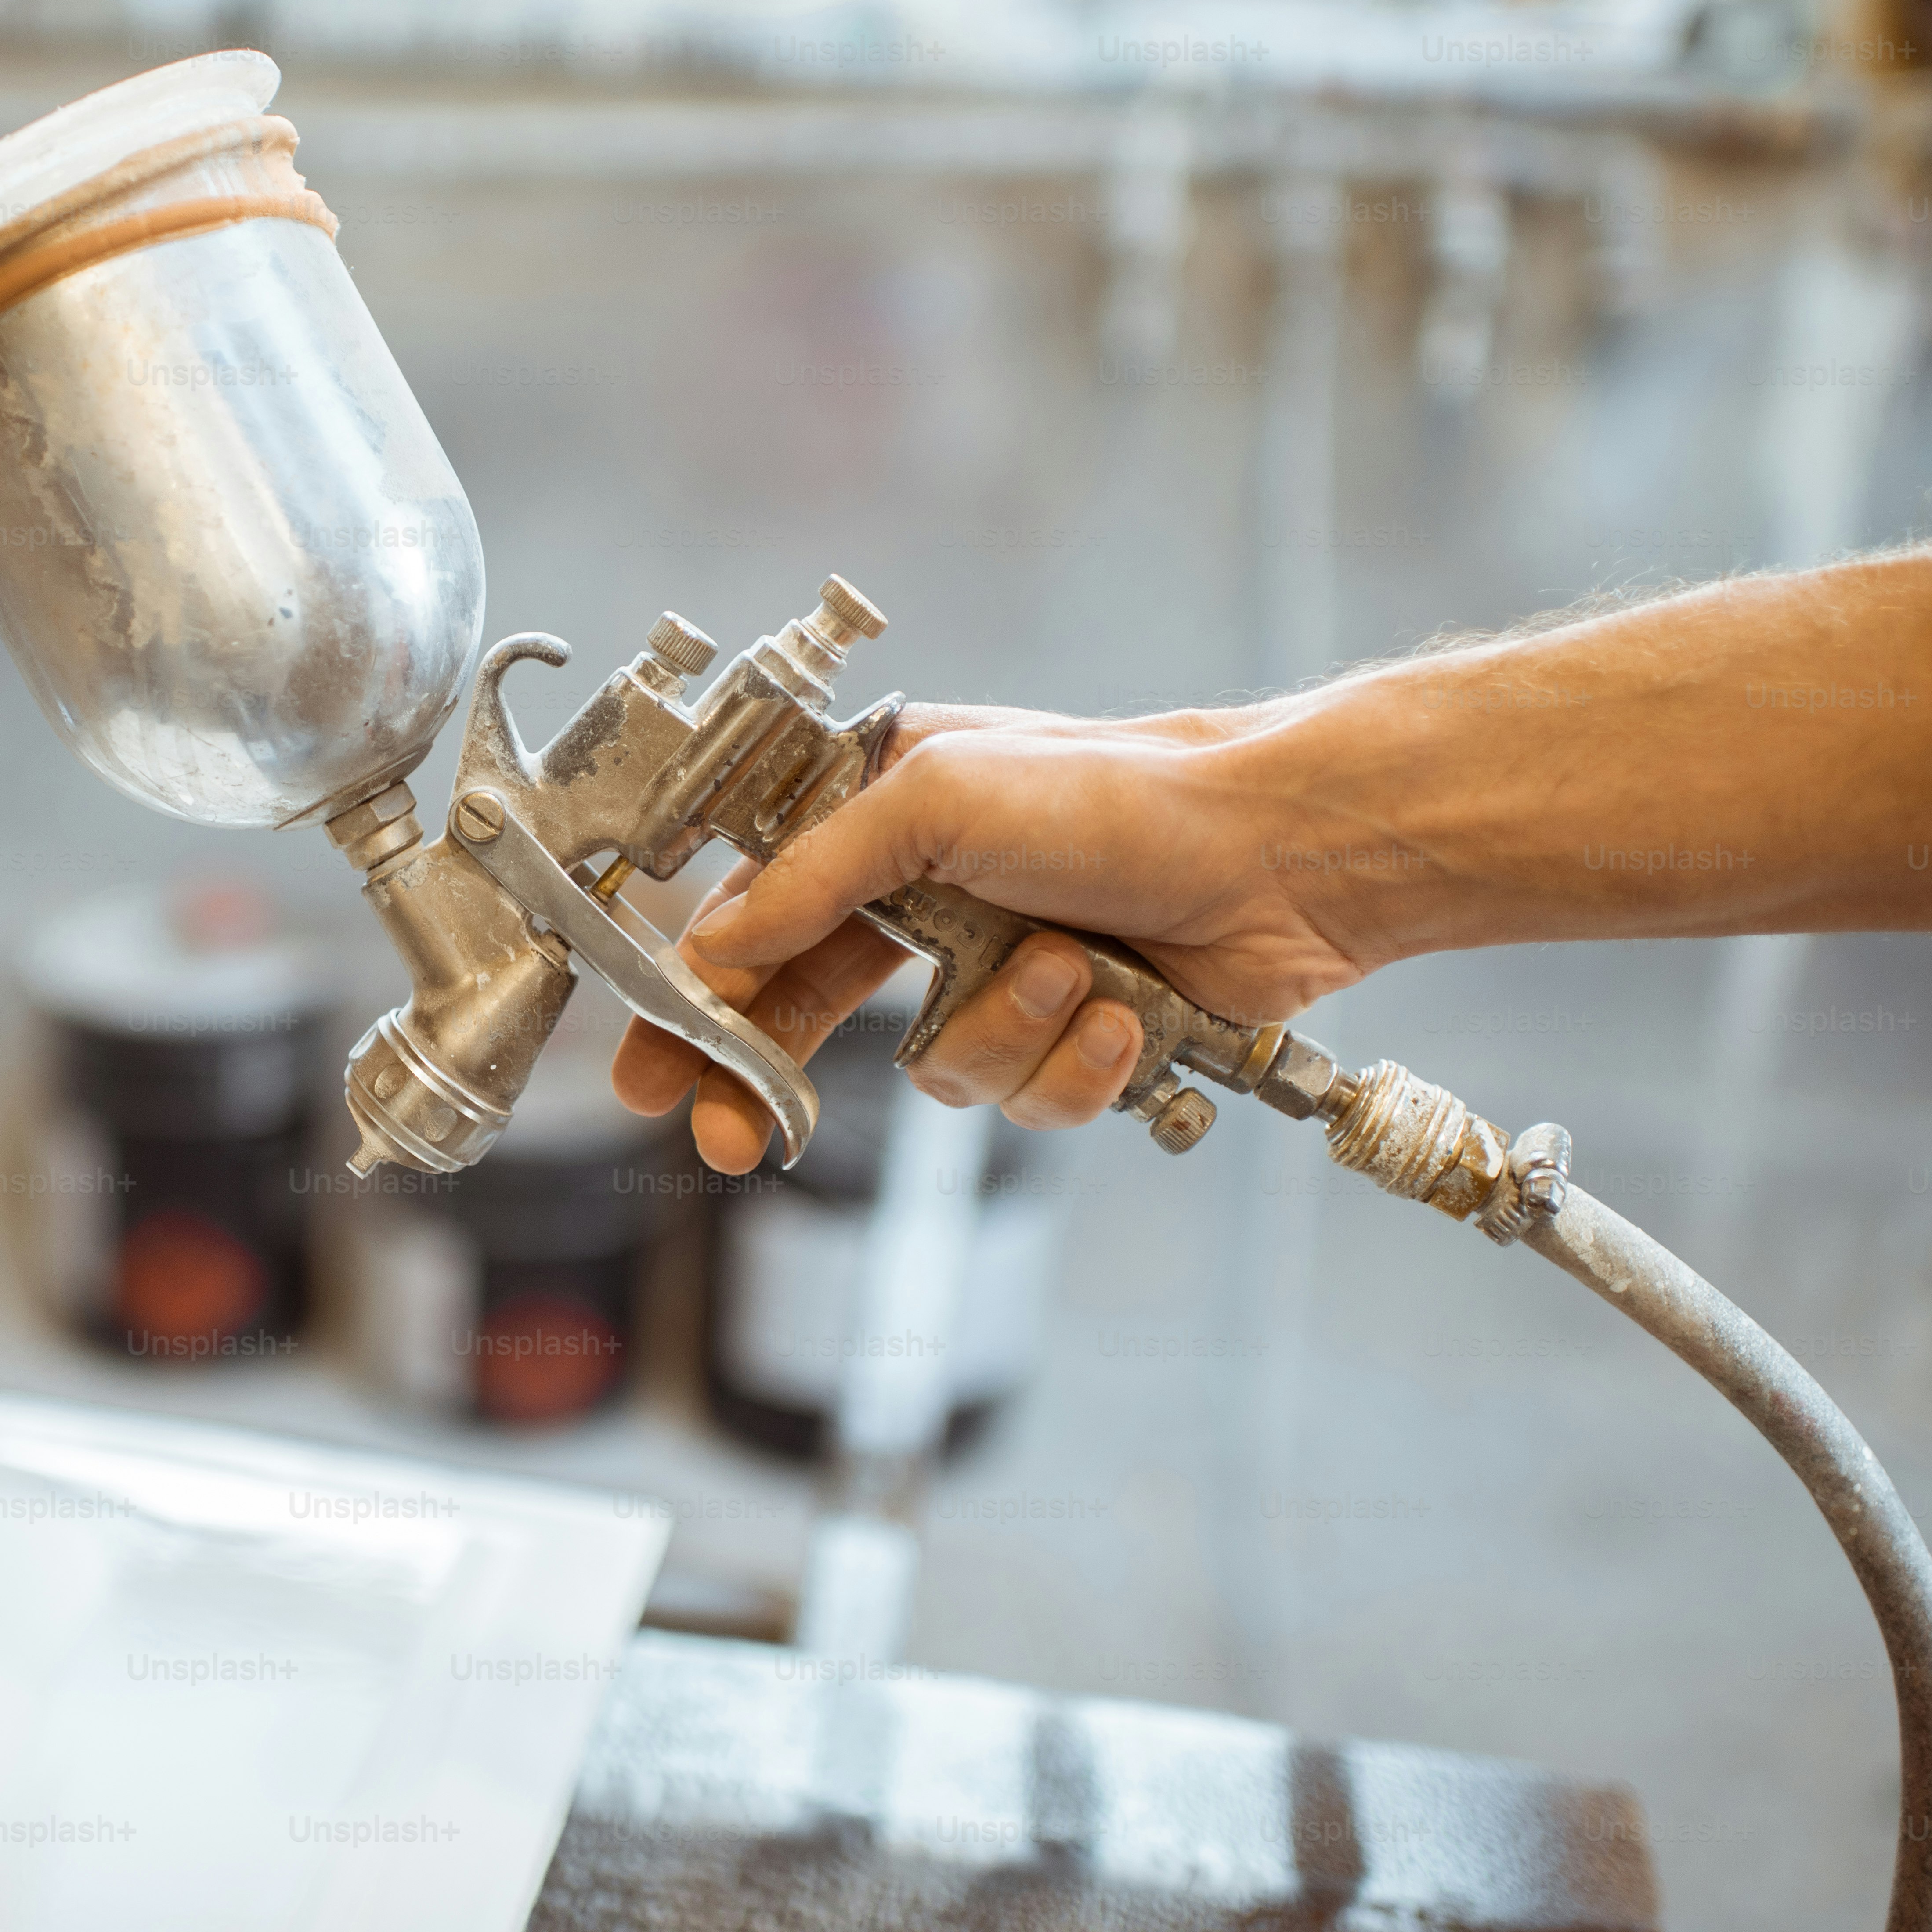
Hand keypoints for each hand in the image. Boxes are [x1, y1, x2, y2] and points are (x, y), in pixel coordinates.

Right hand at [610, 702, 1374, 1171]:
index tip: (655, 1068)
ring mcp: (999, 975)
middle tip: (736, 1137)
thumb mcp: (937, 798)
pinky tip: (1119, 1014)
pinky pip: (1028, 1100)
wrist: (1276, 855)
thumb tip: (717, 941)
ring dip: (1006, 1032)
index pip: (755, 920)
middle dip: (779, 1081)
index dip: (701, 998)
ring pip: (942, 1075)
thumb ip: (814, 875)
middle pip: (813, 1021)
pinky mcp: (1070, 1039)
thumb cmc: (1117, 794)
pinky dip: (1076, 1063)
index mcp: (881, 824)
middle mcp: (931, 904)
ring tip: (1068, 969)